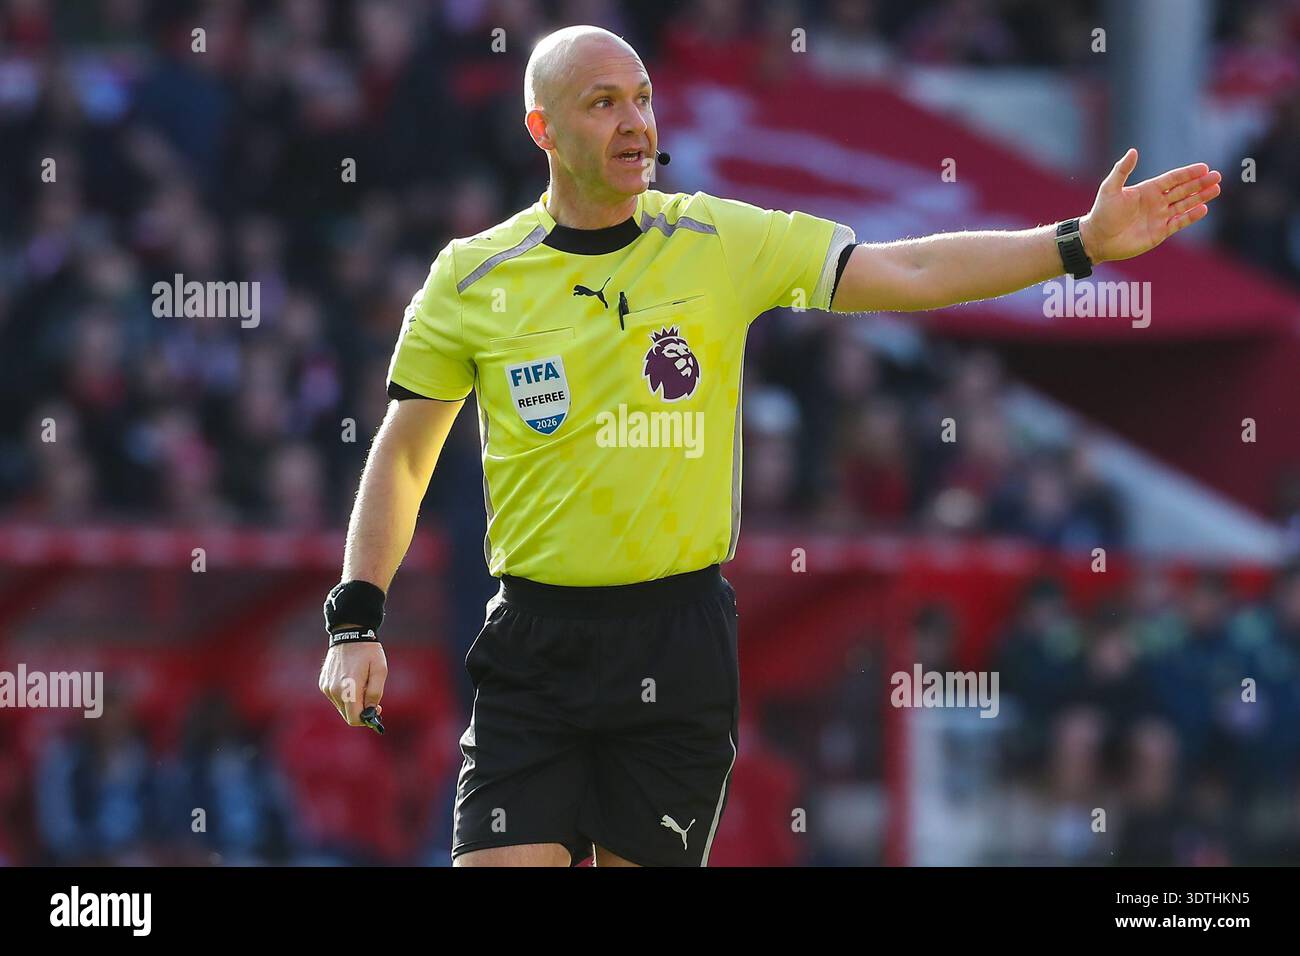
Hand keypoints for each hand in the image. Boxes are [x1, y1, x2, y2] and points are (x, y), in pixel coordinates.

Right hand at [318, 640, 387, 727]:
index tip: (376, 710)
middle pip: (347, 715)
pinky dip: (345, 695)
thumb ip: (375, 693)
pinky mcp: (323, 684)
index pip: (354, 719)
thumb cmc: (368, 651)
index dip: (366, 719)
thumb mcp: (380, 670)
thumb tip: (371, 711)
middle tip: (371, 699)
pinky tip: (351, 679)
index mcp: (349, 688)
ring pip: (341, 707)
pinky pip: (336, 698)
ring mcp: (327, 687)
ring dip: (352, 702)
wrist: (349, 634)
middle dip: (360, 711)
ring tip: (361, 683)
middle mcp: (334, 691)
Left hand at [1078, 148, 1221, 263]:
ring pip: (1185, 205)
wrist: (1097, 239)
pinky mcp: (1159, 232)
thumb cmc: (1102, 213)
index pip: (1173, 179)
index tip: (1204, 167)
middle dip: (1200, 183)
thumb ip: (1122, 170)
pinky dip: (1191, 216)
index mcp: (1147, 190)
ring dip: (1200, 197)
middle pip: (1183, 190)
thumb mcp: (1110, 188)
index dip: (1188, 173)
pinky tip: (1203, 209)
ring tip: (1216, 189)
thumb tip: (1133, 151)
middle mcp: (1156, 202)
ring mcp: (1159, 217)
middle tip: (1217, 176)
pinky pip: (1179, 222)